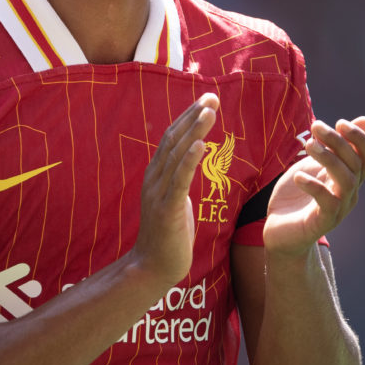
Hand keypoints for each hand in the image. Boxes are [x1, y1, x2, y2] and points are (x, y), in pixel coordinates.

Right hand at [130, 93, 218, 286]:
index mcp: (156, 174)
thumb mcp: (173, 199)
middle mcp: (154, 178)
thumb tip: (190, 159)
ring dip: (194, 131)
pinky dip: (189, 160)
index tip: (206, 100)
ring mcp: (159, 192)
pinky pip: (179, 180)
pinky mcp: (167, 208)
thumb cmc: (167, 235)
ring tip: (210, 112)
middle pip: (174, 139)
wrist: (152, 267)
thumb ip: (178, 178)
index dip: (189, 117)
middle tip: (212, 96)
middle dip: (194, 116)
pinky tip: (200, 144)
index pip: (172, 138)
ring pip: (177, 154)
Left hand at [263, 117, 364, 257]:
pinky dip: (314, 186)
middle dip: (337, 141)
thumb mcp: (314, 164)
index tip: (339, 122)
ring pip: (346, 180)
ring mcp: (338, 209)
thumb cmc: (298, 195)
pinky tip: (299, 176)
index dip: (360, 138)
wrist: (280, 231)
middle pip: (356, 164)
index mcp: (350, 178)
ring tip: (309, 145)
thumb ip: (334, 146)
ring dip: (329, 159)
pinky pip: (327, 203)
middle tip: (315, 126)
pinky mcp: (322, 223)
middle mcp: (349, 194)